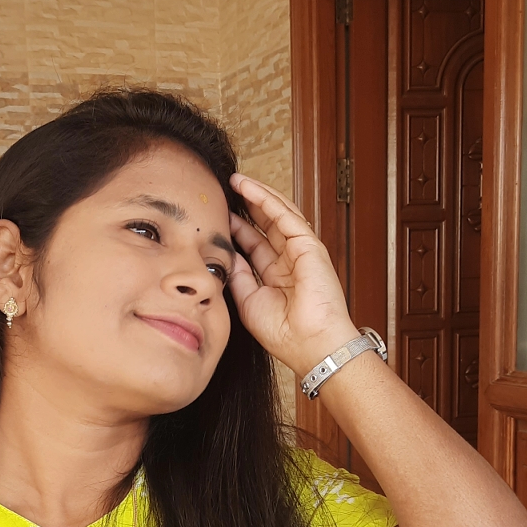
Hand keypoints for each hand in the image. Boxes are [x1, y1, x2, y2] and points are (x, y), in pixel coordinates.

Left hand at [226, 173, 358, 375]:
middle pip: (266, 225)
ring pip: (277, 215)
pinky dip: (267, 200)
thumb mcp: (248, 301)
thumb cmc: (283, 332)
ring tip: (235, 181)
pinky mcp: (309, 245)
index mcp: (277, 277)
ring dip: (256, 196)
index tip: (217, 215)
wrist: (309, 344)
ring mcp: (301, 251)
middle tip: (225, 191)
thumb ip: (238, 275)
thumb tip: (225, 254)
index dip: (237, 228)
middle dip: (246, 207)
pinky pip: (285, 216)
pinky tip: (248, 188)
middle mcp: (290, 261)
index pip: (254, 244)